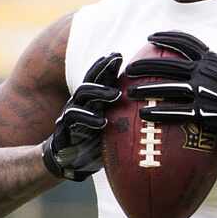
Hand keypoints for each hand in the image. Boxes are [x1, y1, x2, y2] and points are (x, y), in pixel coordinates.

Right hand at [42, 53, 122, 180]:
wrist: (69, 162)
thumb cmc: (95, 142)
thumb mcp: (112, 128)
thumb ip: (124, 115)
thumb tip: (152, 108)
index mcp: (93, 100)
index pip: (100, 77)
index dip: (107, 65)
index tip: (119, 54)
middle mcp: (82, 102)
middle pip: (91, 78)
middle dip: (103, 67)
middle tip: (117, 59)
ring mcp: (72, 113)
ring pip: (82, 93)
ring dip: (100, 91)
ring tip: (116, 94)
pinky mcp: (64, 128)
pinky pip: (73, 117)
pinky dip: (88, 118)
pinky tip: (102, 122)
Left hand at [125, 31, 216, 154]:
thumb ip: (210, 67)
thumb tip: (194, 63)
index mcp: (212, 60)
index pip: (186, 42)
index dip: (167, 37)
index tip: (151, 37)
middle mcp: (206, 71)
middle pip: (168, 64)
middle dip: (146, 65)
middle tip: (130, 68)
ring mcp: (203, 91)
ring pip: (167, 87)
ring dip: (145, 89)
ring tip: (130, 92)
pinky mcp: (202, 111)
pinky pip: (174, 110)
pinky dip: (158, 111)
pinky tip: (145, 113)